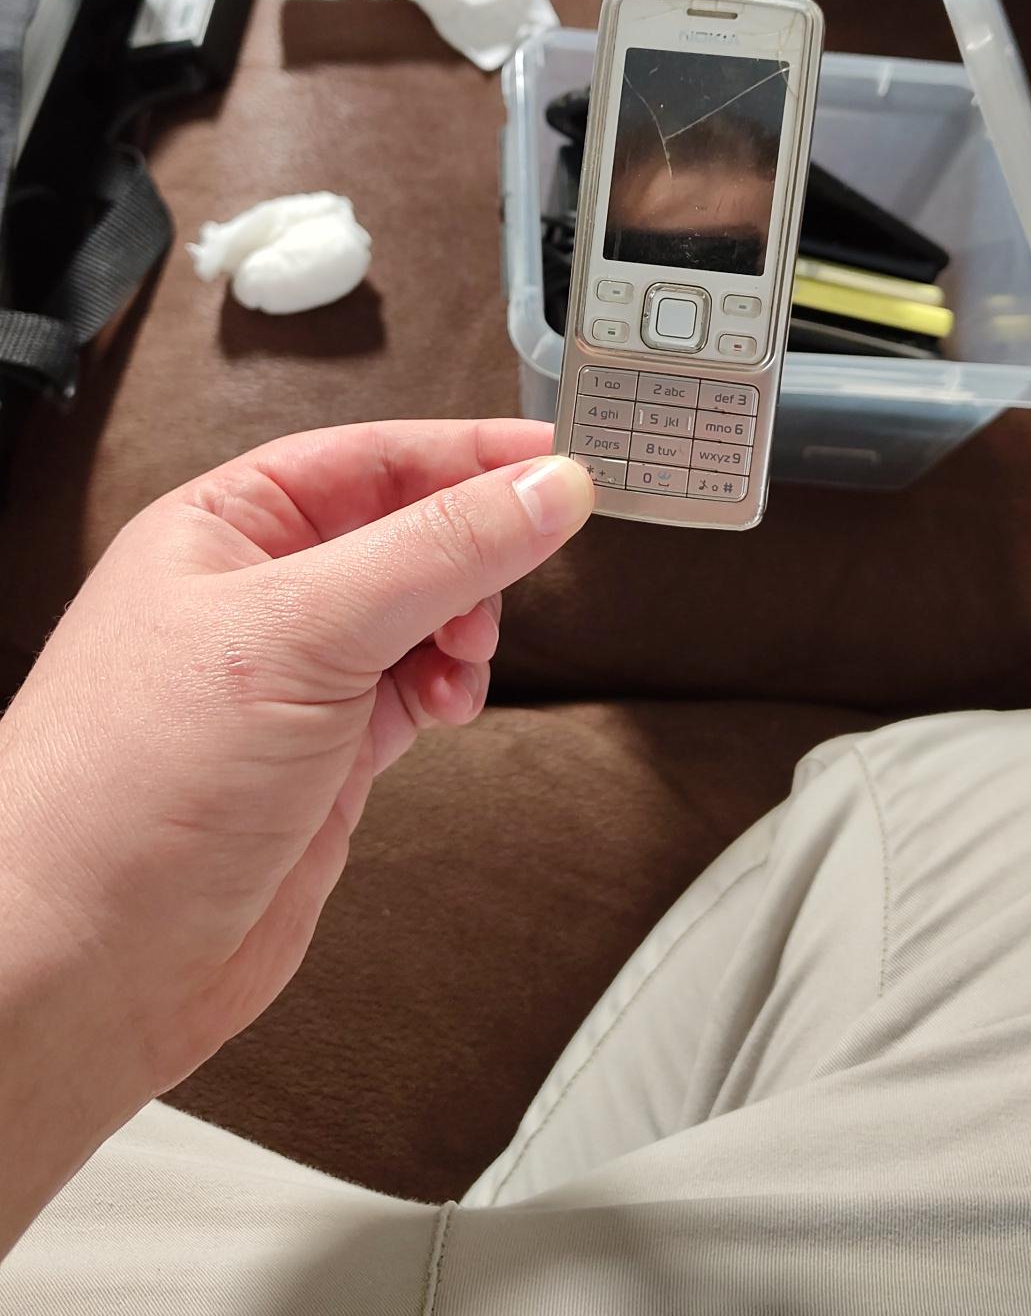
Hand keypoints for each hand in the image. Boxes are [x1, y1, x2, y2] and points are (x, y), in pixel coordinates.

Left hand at [0, 420, 592, 1246]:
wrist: (86, 964)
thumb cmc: (124, 790)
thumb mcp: (302, 632)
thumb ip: (437, 553)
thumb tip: (539, 491)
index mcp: (224, 527)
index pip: (374, 455)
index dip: (470, 452)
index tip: (558, 457)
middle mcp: (256, 595)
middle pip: (406, 533)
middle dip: (472, 554)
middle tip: (518, 572)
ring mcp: (289, 680)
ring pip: (418, 616)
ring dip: (465, 629)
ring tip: (465, 657)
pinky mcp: (319, 757)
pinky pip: (412, 691)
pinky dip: (448, 692)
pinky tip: (447, 706)